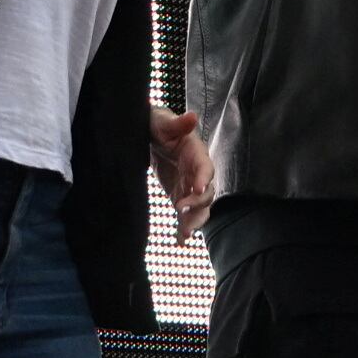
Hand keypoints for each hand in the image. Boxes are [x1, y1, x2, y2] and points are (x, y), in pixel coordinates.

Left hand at [148, 106, 213, 242]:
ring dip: (195, 221)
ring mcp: (190, 186)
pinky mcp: (180, 196)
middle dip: (198, 203)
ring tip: (185, 234)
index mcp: (196, 152)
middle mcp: (197, 172)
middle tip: (182, 210)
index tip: (197, 187)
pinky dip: (184, 228)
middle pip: (207, 191)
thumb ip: (176, 123)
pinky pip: (186, 215)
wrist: (151, 136)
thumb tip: (192, 116)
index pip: (205, 166)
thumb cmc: (158, 125)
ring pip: (200, 207)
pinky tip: (180, 241)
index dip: (203, 177)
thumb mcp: (162, 121)